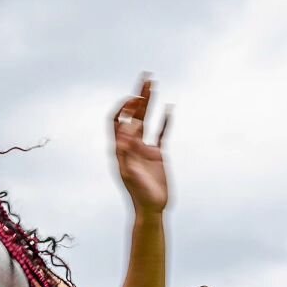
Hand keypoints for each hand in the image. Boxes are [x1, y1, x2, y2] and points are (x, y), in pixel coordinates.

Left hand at [113, 75, 170, 213]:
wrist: (151, 208)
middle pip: (133, 115)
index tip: (133, 98)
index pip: (117, 121)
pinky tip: (169, 109)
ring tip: (153, 85)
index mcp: (121, 149)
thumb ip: (127, 156)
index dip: (123, 107)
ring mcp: (144, 148)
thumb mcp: (131, 175)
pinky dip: (165, 121)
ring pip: (146, 120)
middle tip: (146, 78)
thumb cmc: (139, 195)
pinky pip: (161, 133)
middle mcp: (131, 145)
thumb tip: (123, 136)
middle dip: (138, 97)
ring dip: (149, 103)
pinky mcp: (157, 154)